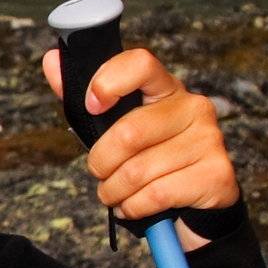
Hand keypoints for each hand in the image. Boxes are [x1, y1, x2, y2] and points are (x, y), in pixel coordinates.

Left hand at [40, 45, 239, 251]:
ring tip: (118, 194)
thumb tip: (51, 60)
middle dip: (101, 163)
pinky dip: (134, 207)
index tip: (92, 106)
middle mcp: (193, 107)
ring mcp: (209, 139)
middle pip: (128, 133)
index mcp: (165, 89)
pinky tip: (136, 205)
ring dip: (114, 192)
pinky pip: (155, 194)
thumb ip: (81, 98)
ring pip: (138, 171)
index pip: (140, 63)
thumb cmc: (145, 160)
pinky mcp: (216, 174)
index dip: (108, 82)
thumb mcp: (110, 129)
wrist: (190, 206)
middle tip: (102, 173)